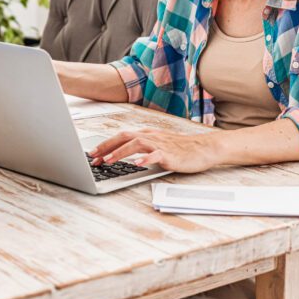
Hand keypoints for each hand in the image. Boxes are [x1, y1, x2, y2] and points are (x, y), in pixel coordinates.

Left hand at [89, 128, 219, 173]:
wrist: (204, 148)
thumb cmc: (182, 149)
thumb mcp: (158, 146)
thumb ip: (143, 149)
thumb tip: (125, 155)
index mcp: (147, 134)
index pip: (122, 136)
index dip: (106, 144)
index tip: (93, 154)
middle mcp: (151, 137)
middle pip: (125, 137)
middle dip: (107, 147)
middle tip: (93, 157)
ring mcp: (161, 145)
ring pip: (137, 143)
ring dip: (121, 152)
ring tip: (109, 160)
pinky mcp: (170, 154)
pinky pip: (156, 155)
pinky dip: (145, 159)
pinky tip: (137, 164)